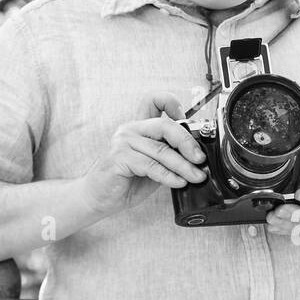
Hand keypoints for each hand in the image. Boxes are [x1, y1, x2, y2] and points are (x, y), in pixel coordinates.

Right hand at [77, 92, 207, 217]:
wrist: (100, 198)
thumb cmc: (126, 182)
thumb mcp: (153, 165)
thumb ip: (168, 156)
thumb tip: (197, 157)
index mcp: (139, 127)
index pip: (153, 100)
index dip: (172, 104)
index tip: (187, 120)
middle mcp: (130, 129)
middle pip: (165, 125)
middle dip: (187, 142)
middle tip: (200, 158)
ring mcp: (123, 142)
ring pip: (162, 150)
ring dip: (183, 166)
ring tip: (195, 177)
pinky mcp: (119, 157)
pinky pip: (151, 165)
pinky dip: (169, 176)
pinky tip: (178, 182)